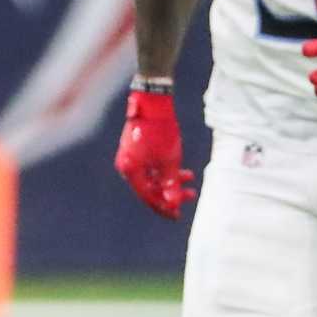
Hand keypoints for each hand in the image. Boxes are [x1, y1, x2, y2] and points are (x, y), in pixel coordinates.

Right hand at [114, 89, 196, 219]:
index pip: (147, 196)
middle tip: (189, 196)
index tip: (178, 214)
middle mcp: (126, 166)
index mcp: (130, 171)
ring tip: (190, 178)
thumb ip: (170, 184)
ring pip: (152, 176)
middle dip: (170, 192)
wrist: (152, 102)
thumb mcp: (169, 161)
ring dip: (170, 179)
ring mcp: (129, 157)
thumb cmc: (160, 131)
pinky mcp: (135, 148)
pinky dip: (164, 169)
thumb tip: (173, 204)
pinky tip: (182, 168)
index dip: (163, 207)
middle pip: (149, 187)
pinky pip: (149, 166)